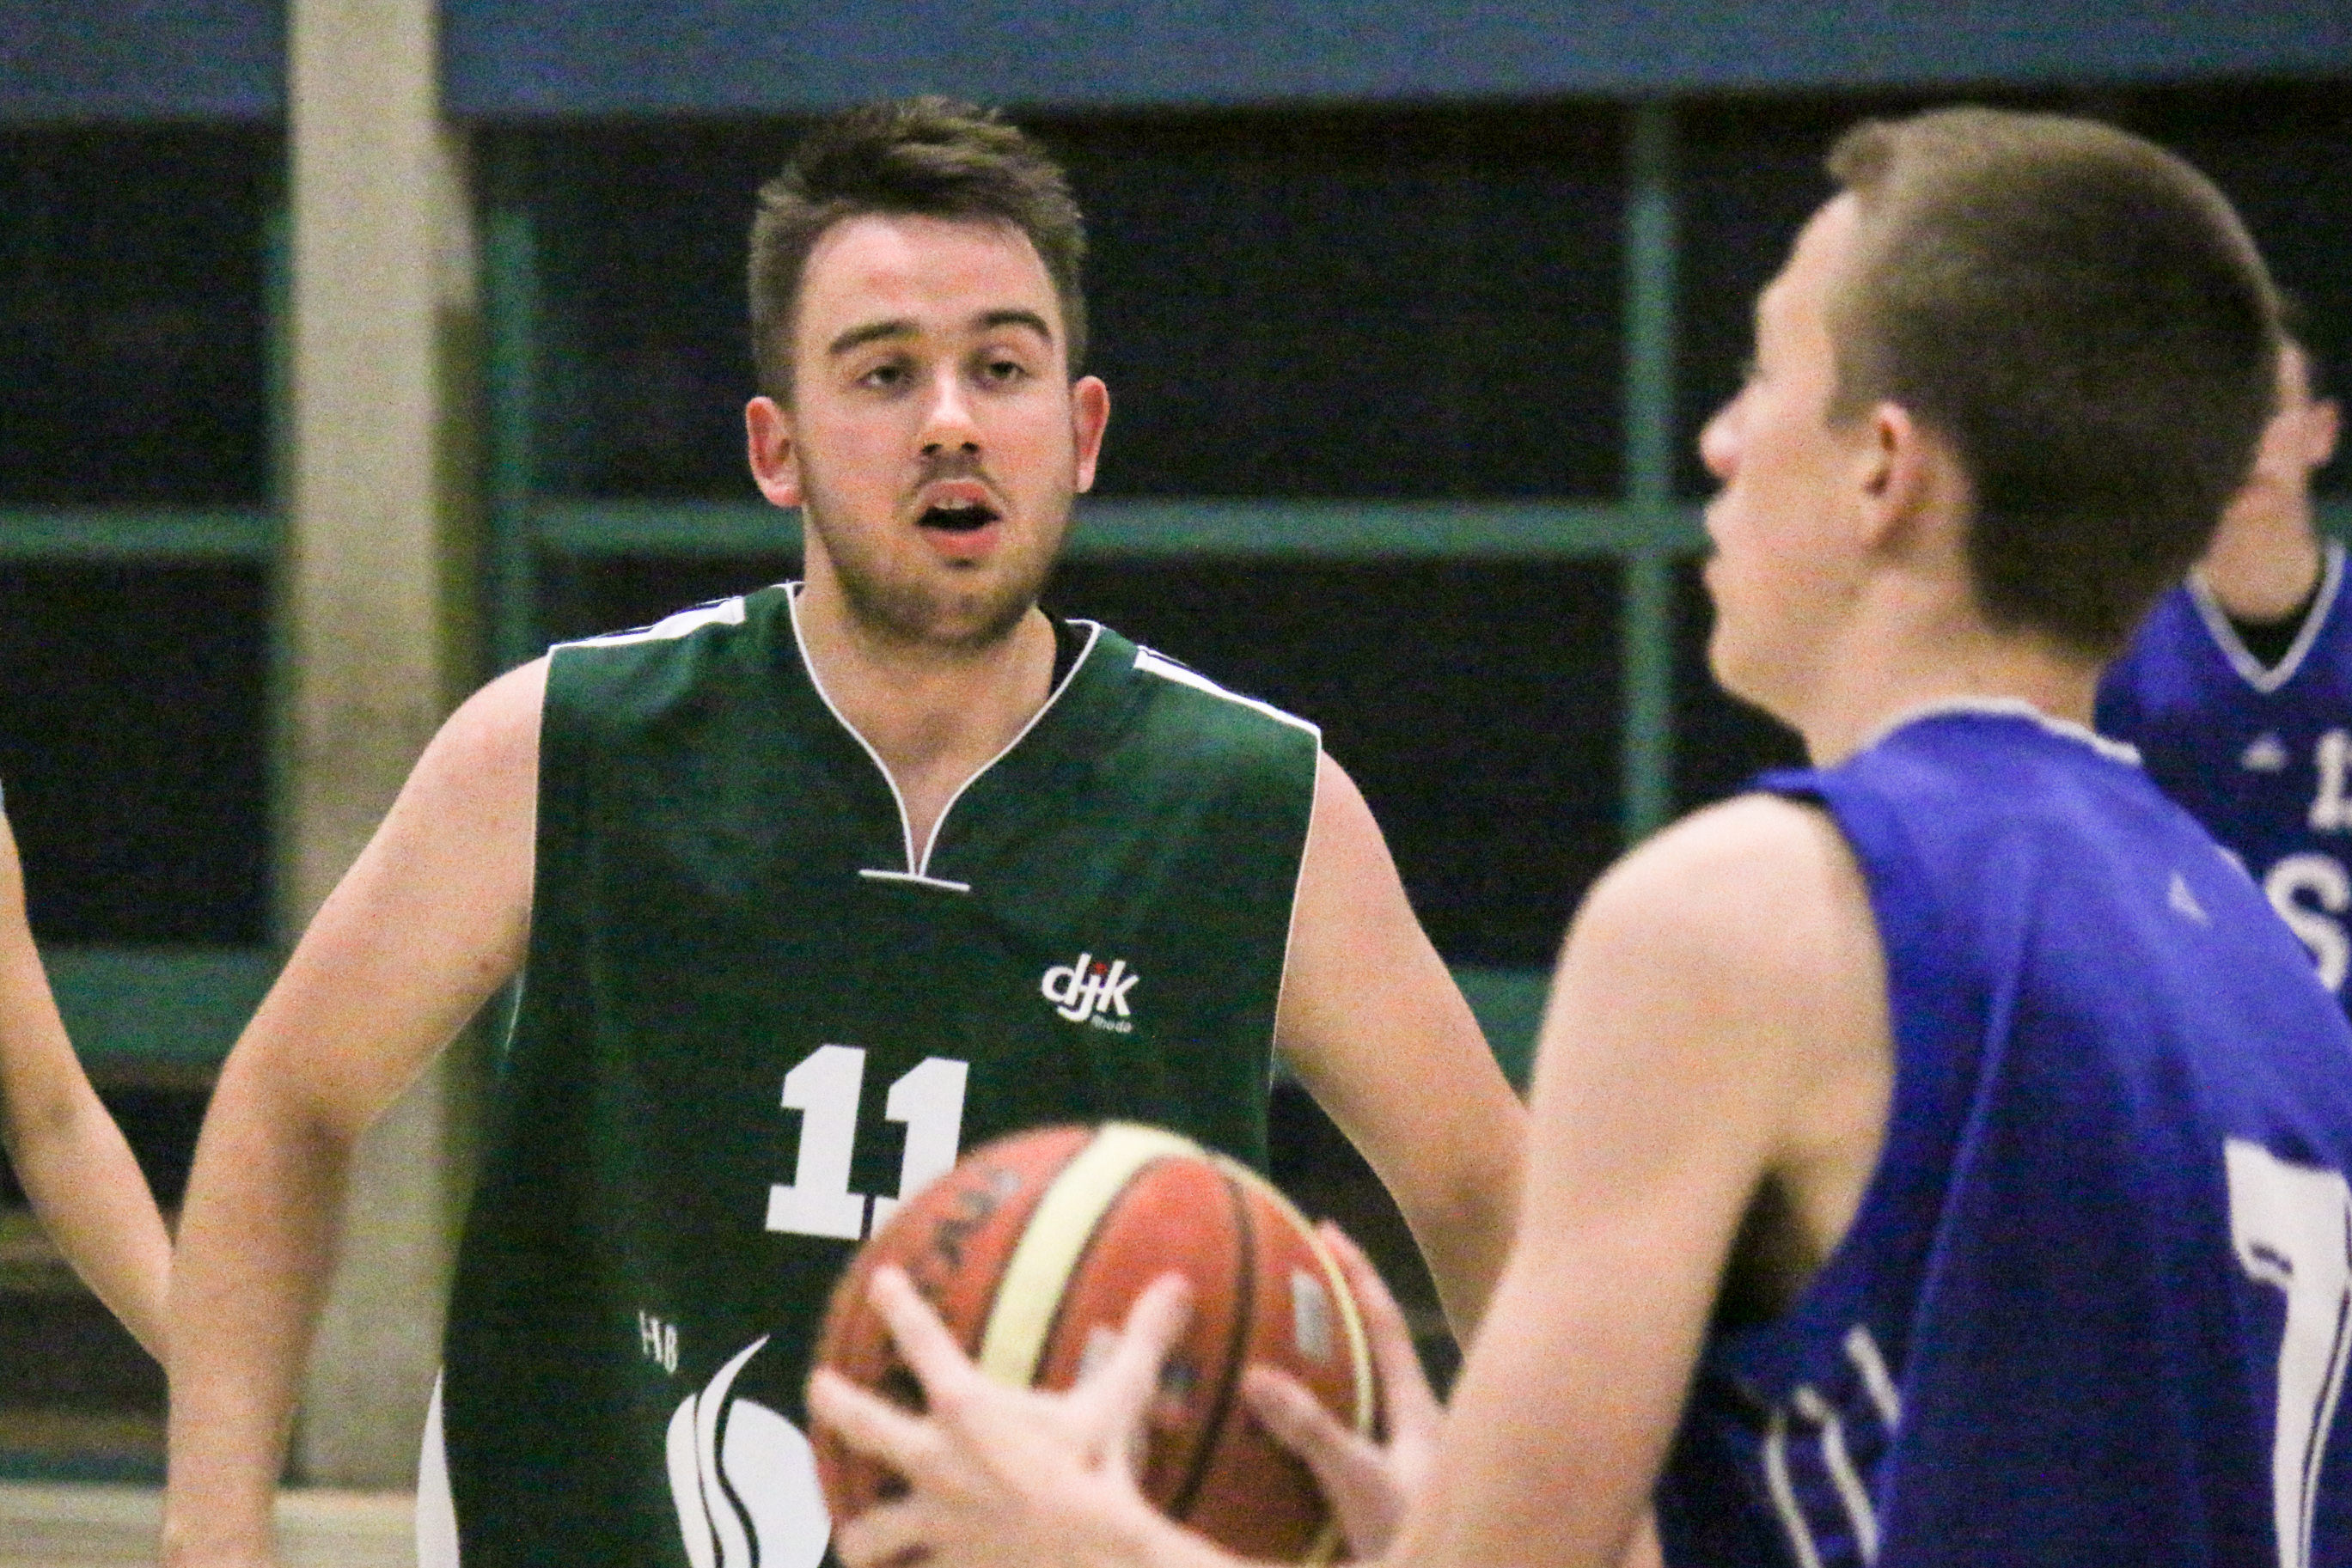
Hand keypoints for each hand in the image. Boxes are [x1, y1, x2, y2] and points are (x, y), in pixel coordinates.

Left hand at [808, 1265, 1195, 1567]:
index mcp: (967, 1410)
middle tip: (817, 1388)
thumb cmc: (1099, 1475)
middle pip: (864, 1426)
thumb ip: (1140, 1342)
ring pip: (872, 1533)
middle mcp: (934, 1463)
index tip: (881, 1282)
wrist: (1089, 1560)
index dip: (900, 1307)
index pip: (923, 1343)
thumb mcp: (1117, 1403)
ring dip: (864, 1536)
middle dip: (835, 1406)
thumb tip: (1176, 1285)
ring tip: (856, 1542)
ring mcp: (935, 1525)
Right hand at [1240, 1223, 1442, 1559]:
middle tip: (1294, 1283)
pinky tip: (1278, 1439)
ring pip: (1360, 1398)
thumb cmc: (1420, 1537)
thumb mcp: (1362, 1482)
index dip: (1358, 1273)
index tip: (1328, 1230)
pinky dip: (1313, 1424)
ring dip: (1324, 1371)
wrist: (1458, 1567)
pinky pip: (1345, 1441)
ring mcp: (1402, 1462)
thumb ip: (1313, 1431)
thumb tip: (1256, 1376)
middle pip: (1374, 1352)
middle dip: (1337, 1315)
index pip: (1386, 1321)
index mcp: (1417, 1408)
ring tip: (1275, 1349)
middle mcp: (1414, 1427)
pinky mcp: (1387, 1497)